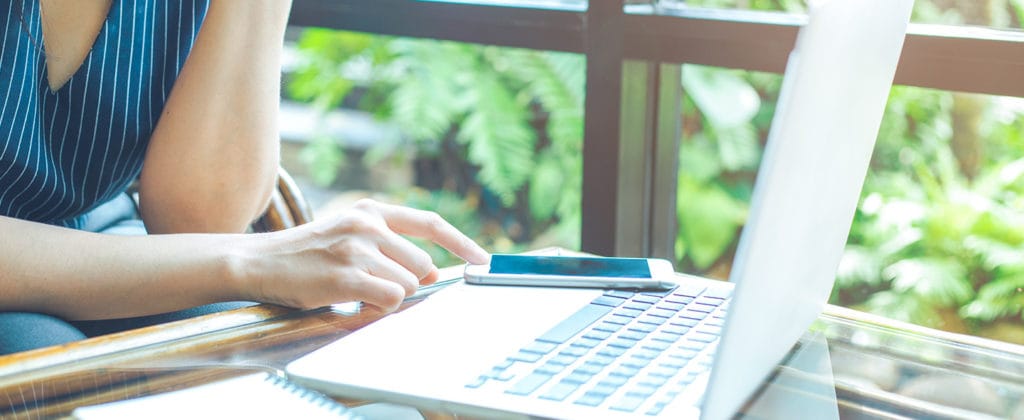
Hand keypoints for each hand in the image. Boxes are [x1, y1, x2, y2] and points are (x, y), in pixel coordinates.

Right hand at [237, 199, 489, 311]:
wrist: (257, 262)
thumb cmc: (306, 254)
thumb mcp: (349, 235)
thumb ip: (388, 244)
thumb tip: (429, 269)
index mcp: (370, 210)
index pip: (429, 221)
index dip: (461, 241)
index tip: (482, 259)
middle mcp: (367, 223)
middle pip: (421, 262)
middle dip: (407, 281)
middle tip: (373, 285)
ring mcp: (358, 248)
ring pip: (407, 283)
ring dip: (388, 296)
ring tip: (354, 290)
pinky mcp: (348, 275)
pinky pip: (390, 298)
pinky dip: (378, 307)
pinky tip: (353, 300)